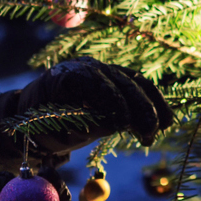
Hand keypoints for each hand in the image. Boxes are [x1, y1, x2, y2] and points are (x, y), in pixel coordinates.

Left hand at [15, 57, 174, 149]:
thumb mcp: (57, 129)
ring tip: (163, 128)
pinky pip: (139, 88)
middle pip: (123, 81)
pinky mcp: (115, 80)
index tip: (124, 125)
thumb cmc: (40, 126)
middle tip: (149, 134)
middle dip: (140, 107)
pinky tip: (165, 121)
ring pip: (137, 82)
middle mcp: (89, 66)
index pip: (98, 83)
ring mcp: (104, 71)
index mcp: (68, 74)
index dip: (114, 103)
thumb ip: (86, 124)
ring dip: (153, 105)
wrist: (34, 117)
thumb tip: (116, 124)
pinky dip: (153, 103)